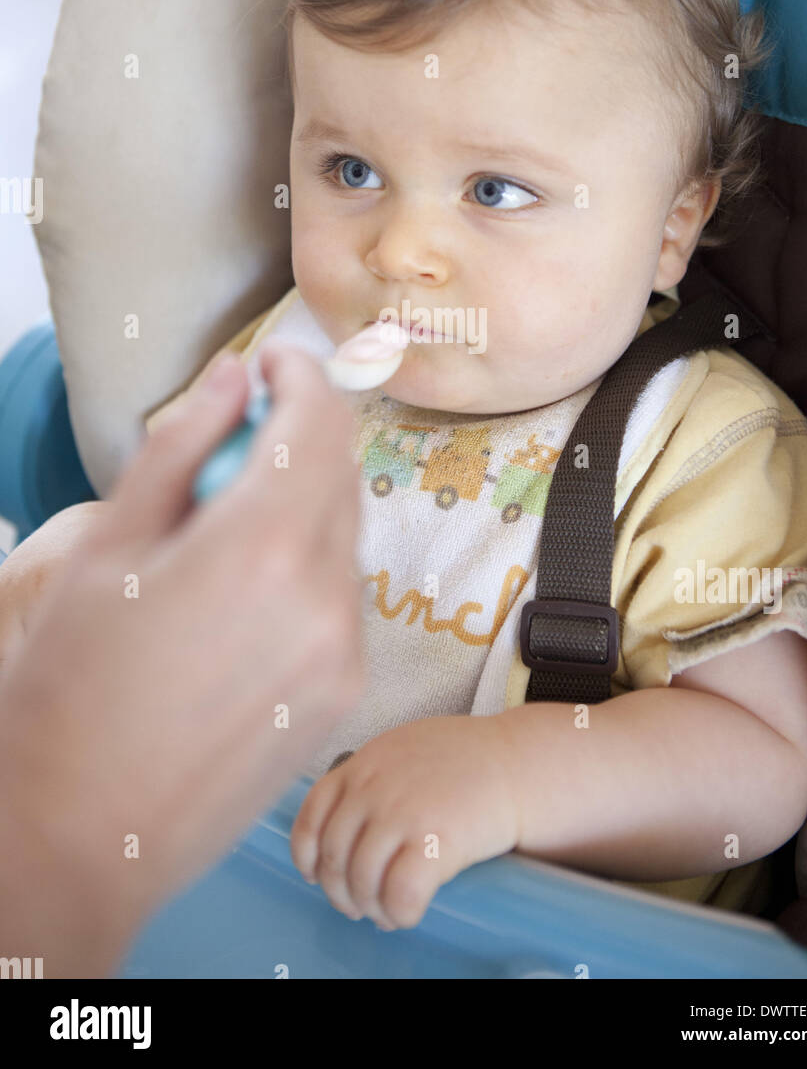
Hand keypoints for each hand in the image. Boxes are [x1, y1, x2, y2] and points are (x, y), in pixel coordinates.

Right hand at [0, 339, 363, 973]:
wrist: (83, 833)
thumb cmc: (72, 687)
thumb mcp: (108, 545)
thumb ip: (180, 447)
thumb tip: (232, 381)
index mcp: (264, 546)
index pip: (318, 421)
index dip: (298, 374)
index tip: (269, 361)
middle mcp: (326, 595)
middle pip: (341, 473)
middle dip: (298, 438)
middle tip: (232, 445)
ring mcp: (345, 651)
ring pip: (344, 535)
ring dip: (301, 506)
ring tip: (222, 535)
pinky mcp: (345, 693)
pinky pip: (341, 597)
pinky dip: (306, 569)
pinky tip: (239, 601)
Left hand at [290, 714, 518, 930]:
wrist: (519, 763)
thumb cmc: (467, 759)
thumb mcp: (404, 748)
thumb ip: (372, 776)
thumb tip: (349, 822)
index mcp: (363, 764)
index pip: (311, 815)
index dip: (307, 856)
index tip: (316, 874)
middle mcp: (374, 787)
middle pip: (333, 856)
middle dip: (341, 892)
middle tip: (357, 906)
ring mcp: (403, 813)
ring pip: (361, 880)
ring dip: (369, 907)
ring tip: (384, 913)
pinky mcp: (436, 841)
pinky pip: (400, 894)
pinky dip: (398, 913)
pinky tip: (408, 912)